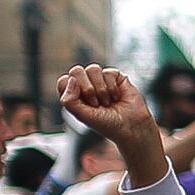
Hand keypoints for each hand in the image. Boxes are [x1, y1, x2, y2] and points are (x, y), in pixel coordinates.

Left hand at [63, 64, 168, 185]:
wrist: (130, 126)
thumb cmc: (107, 124)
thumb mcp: (82, 116)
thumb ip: (69, 100)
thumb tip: (71, 80)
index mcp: (75, 95)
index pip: (64, 81)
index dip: (71, 89)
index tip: (83, 102)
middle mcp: (86, 85)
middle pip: (76, 71)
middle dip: (87, 89)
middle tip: (96, 103)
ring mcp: (101, 80)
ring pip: (92, 69)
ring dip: (101, 89)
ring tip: (107, 102)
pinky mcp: (115, 76)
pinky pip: (108, 72)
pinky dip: (112, 87)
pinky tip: (116, 97)